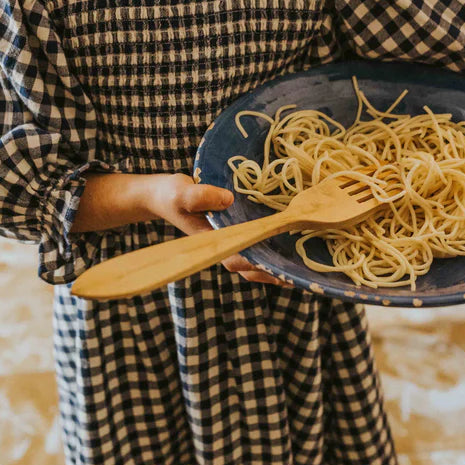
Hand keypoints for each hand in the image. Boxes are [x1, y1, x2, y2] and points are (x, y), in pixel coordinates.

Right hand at [151, 174, 289, 285]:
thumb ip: (200, 195)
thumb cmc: (170, 195)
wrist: (164, 195)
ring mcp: (229, 241)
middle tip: (297, 272)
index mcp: (210, 242)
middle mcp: (223, 246)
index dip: (255, 265)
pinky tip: (291, 244)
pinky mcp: (234, 232)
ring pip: (254, 259)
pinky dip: (271, 248)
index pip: (235, 259)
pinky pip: (254, 245)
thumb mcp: (181, 192)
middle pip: (249, 268)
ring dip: (274, 264)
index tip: (276, 265)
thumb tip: (228, 199)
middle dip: (272, 272)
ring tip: (300, 266)